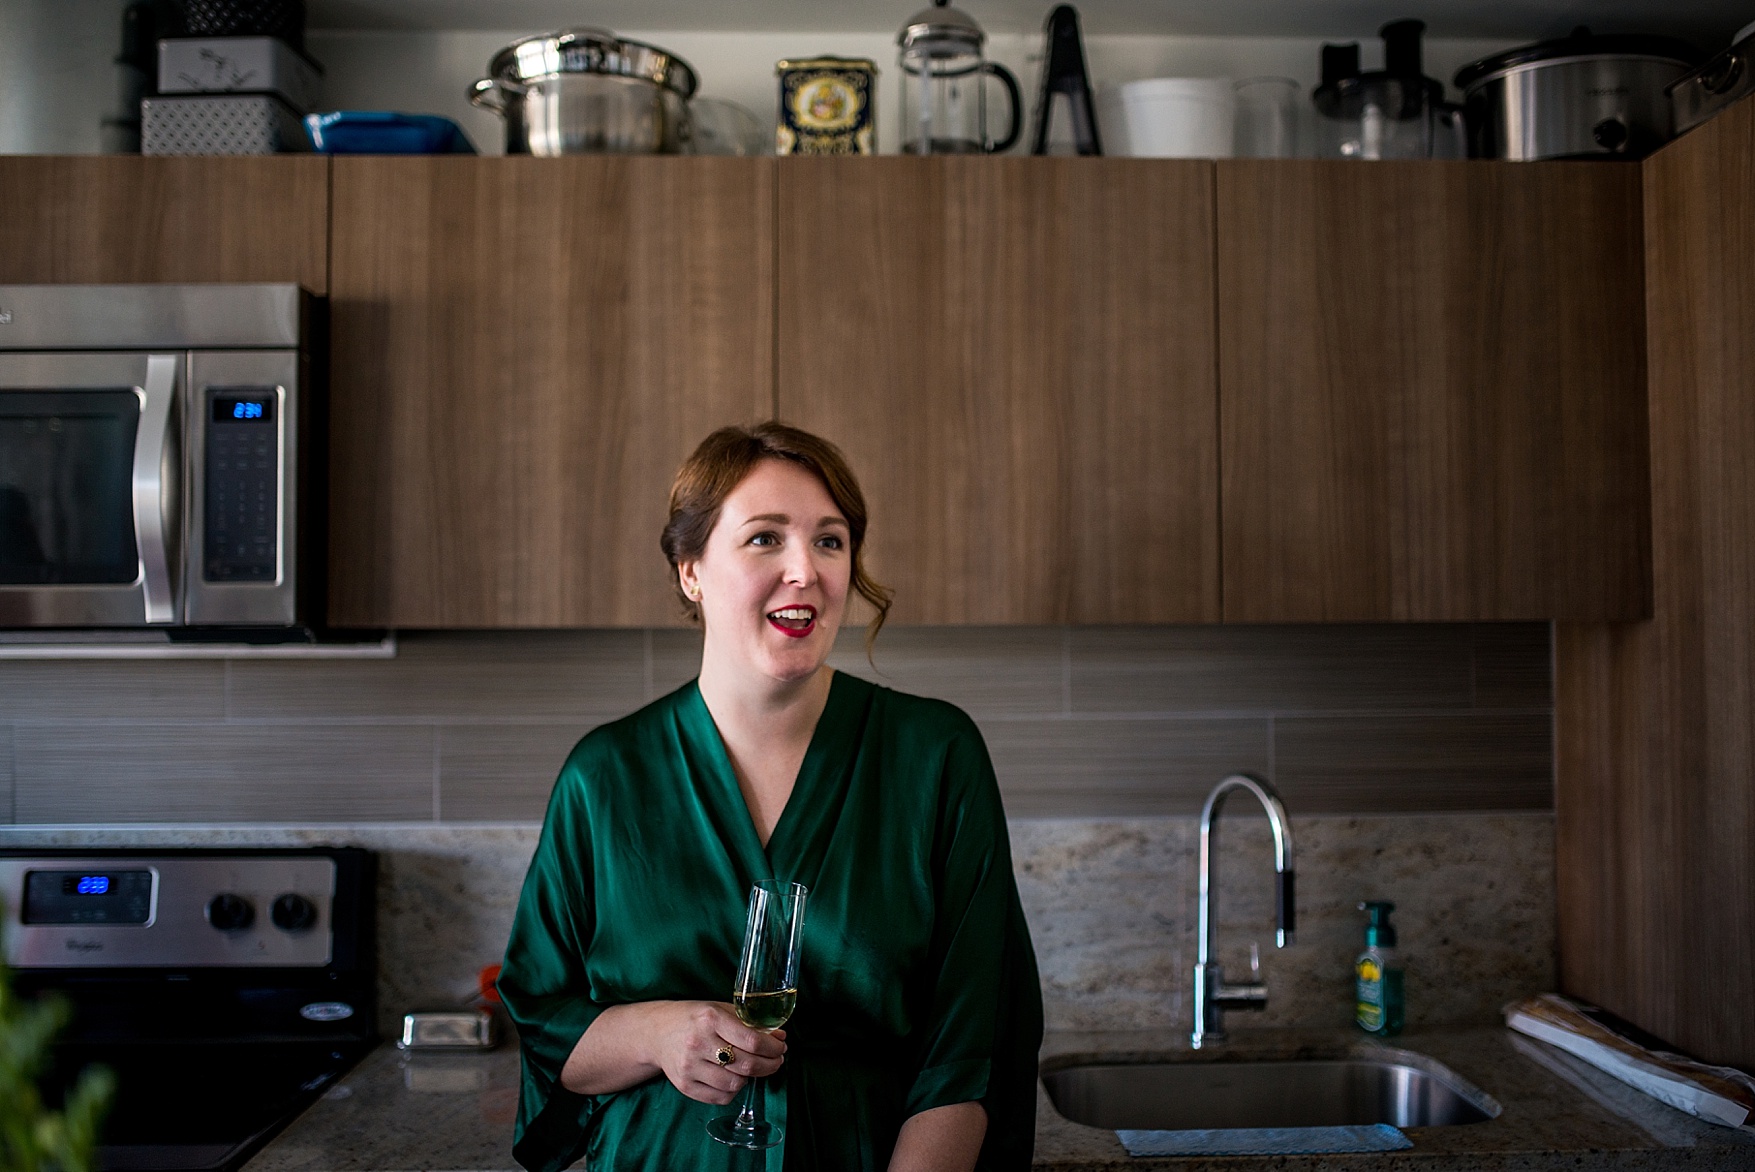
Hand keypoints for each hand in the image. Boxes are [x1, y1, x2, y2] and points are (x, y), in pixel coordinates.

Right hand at [650, 1001, 786, 1105]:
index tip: (781, 1047)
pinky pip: (720, 1098)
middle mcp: (698, 1042)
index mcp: (711, 1018)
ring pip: (734, 1084)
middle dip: (769, 1065)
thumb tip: (780, 1036)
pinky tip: (734, 1078)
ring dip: (751, 1078)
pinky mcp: (684, 1085)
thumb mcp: (720, 1009)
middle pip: (746, 1064)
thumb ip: (750, 1022)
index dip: (773, 1047)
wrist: (657, 1032)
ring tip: (752, 1068)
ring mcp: (689, 1066)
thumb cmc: (695, 1018)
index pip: (752, 1040)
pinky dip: (733, 1091)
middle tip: (776, 1061)